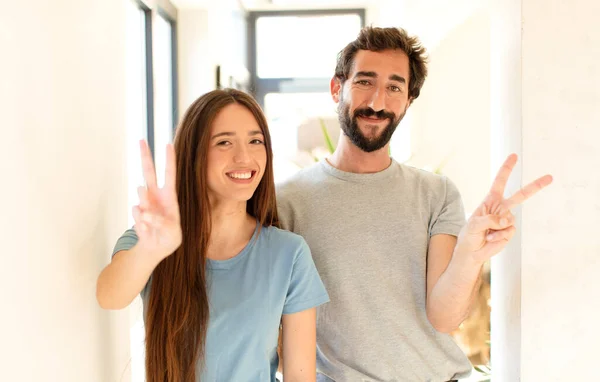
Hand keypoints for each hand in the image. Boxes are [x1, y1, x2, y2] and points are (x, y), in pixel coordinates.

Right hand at [132, 140, 181, 259]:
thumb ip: (162, 223)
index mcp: (170, 196)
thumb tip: (146, 212)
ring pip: (141, 194)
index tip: (167, 144)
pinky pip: (137, 214)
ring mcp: (144, 203)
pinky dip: (143, 224)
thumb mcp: (173, 233)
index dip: (169, 160)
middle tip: (141, 140)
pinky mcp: (136, 213)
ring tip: (151, 220)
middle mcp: (155, 195)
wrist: (155, 248)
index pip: (169, 174)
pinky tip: (147, 230)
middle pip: (148, 172)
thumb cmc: (169, 237)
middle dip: (145, 156)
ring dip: (146, 205)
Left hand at [454, 153, 552, 263]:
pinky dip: (499, 236)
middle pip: (520, 195)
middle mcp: (500, 208)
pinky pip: (509, 231)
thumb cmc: (469, 235)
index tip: (514, 156)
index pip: (500, 182)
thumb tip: (505, 220)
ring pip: (510, 218)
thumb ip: (489, 220)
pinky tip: (492, 239)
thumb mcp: (474, 224)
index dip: (507, 169)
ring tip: (487, 233)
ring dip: (497, 228)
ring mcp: (506, 220)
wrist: (472, 252)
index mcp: (490, 201)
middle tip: (550, 177)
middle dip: (535, 186)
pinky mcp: (509, 231)